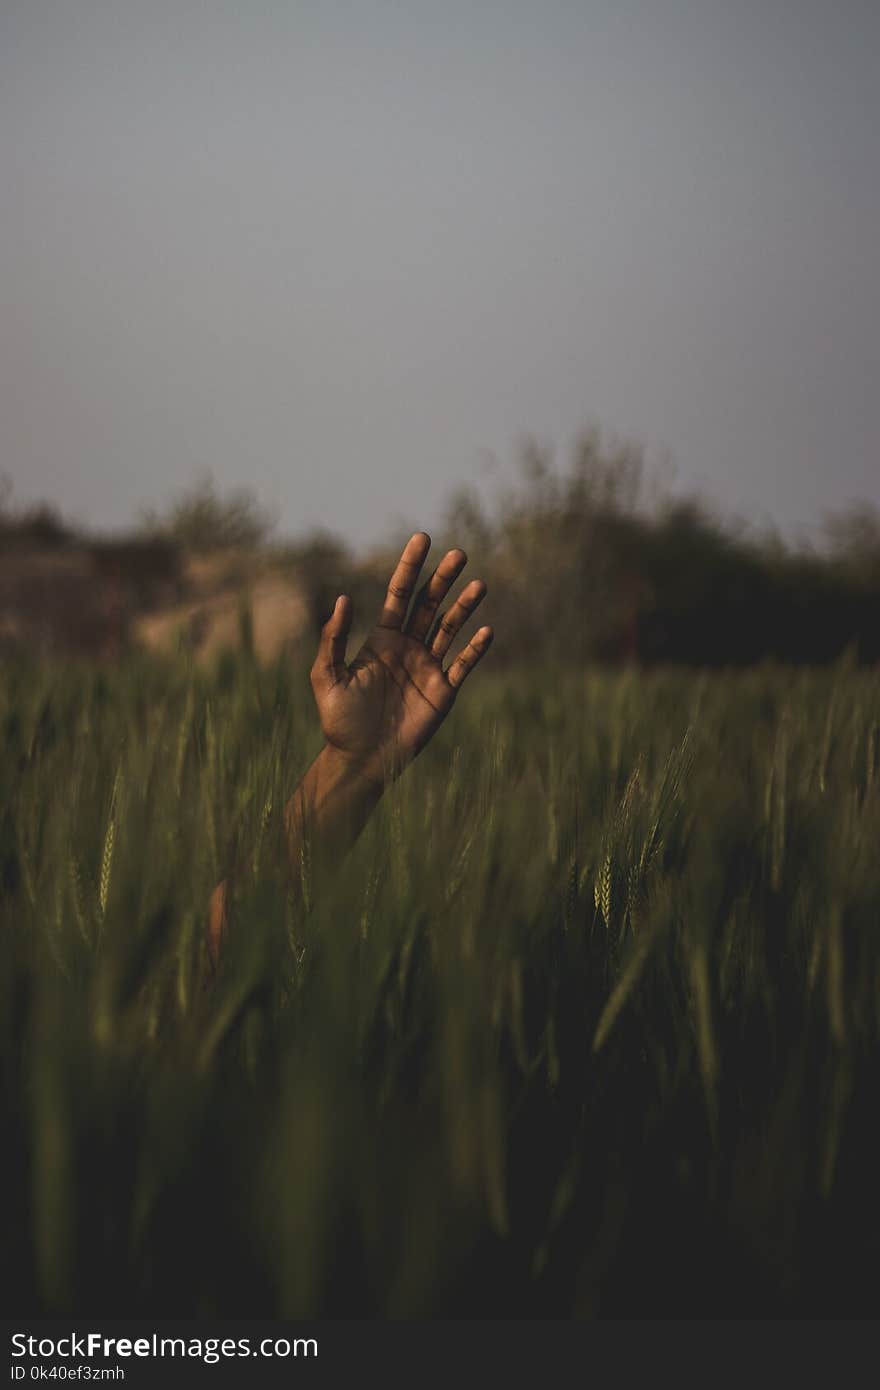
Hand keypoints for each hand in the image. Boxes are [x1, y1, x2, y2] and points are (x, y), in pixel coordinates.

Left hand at [310, 531, 492, 784]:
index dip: (411, 566)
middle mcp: (408, 648)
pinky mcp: (444, 692)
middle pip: (429, 603)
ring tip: (480, 584)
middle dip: (444, 578)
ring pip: (450, 628)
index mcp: (382, 639)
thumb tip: (344, 599)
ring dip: (464, 606)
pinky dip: (475, 649)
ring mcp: (428, 668)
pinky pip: (463, 665)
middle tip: (459, 553)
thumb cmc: (339, 721)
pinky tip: (486, 631)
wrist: (361, 760)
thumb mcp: (326, 676)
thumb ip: (333, 639)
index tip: (423, 538)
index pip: (400, 593)